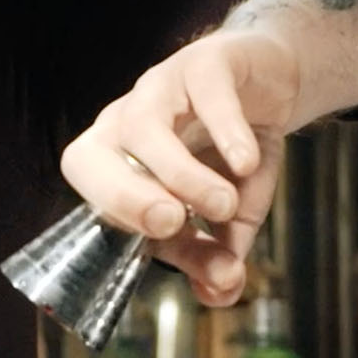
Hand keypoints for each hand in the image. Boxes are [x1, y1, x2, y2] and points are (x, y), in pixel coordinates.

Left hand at [59, 28, 299, 307]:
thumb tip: (221, 294)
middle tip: (171, 225)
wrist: (271, 82)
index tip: (173, 249)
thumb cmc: (232, 153)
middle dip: (123, 198)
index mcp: (117, 164)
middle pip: (87, 158)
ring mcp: (159, 89)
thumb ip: (219, 253)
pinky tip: (245, 163)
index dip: (124, 227)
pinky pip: (205, 93)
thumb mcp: (230, 211)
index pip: (95, 200)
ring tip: (223, 205)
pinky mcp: (203, 63)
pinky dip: (224, 130)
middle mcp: (124, 125)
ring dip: (181, 174)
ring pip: (143, 127)